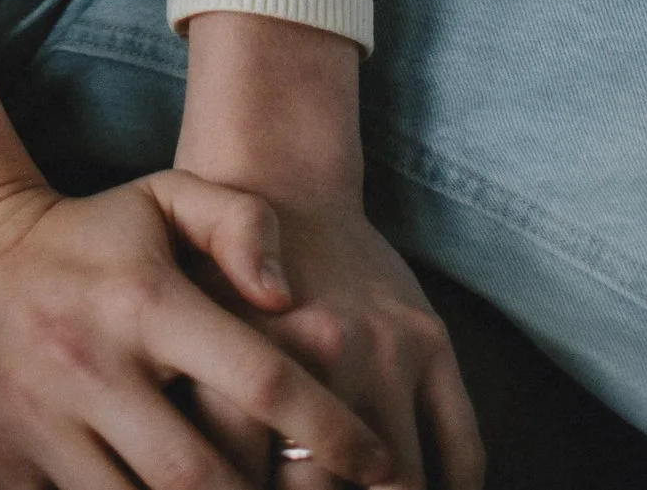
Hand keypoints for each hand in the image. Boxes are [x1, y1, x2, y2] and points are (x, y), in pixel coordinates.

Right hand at [0, 55, 390, 489]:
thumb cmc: (89, 233)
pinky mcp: (10, 470)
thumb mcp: (164, 197)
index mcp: (147, 303)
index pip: (259, 381)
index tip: (381, 466)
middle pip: (205, 478)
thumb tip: (288, 294)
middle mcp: (97, 370)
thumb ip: (242, 222)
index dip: (331, 433)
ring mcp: (48, 428)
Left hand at [188, 193, 482, 489]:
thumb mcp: (184, 340)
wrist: (276, 186)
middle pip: (324, 488)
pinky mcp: (430, 340)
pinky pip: (462, 449)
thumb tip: (221, 484)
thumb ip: (206, 427)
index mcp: (248, 361)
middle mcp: (324, 353)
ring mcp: (385, 348)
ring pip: (400, 482)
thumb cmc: (216, 280)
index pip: (249, 484)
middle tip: (310, 484)